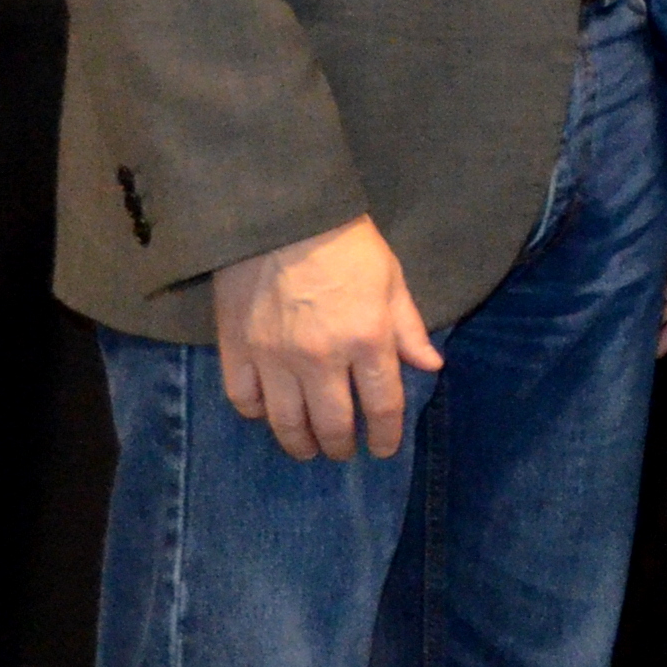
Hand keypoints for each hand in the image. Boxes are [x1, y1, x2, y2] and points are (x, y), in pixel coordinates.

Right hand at [213, 215, 442, 460]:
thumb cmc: (346, 244)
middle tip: (344, 451)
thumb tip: (430, 366)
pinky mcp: (237, 349)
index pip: (382, 406)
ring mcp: (274, 358)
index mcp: (367, 340)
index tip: (385, 448)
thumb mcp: (392, 280)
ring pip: (286, 423)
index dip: (386, 435)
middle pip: (333, 424)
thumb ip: (409, 328)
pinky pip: (244, 399)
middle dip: (342, 446)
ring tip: (308, 449)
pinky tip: (268, 413)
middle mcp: (321, 359)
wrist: (282, 215)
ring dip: (301, 444)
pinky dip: (256, 413)